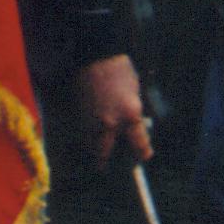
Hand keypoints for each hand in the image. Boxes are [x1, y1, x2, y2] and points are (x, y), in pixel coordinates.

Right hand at [74, 51, 151, 168]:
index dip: (143, 153)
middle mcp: (110, 122)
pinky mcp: (80, 114)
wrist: (96, 56)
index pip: (139, 145)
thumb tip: (133, 127)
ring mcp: (92, 119)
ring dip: (94, 149)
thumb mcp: (135, 93)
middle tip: (106, 167)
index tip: (144, 156)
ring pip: (90, 144)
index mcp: (130, 116)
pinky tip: (90, 136)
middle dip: (105, 162)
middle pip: (104, 152)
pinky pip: (83, 133)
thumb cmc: (120, 71)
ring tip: (97, 154)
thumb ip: (134, 113)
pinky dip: (87, 137)